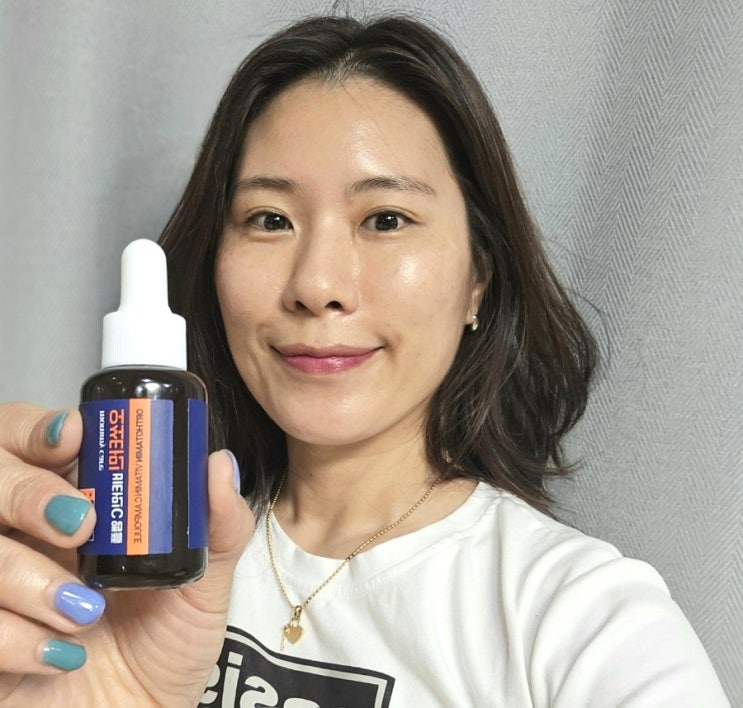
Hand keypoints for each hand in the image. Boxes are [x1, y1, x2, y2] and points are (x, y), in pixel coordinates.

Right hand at [0, 404, 254, 706]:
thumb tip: (220, 463)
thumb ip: (219, 526)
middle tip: (80, 522)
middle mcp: (22, 536)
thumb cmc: (165, 649)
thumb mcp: (204, 585)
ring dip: (22, 573)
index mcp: (73, 507)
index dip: (38, 428)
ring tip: (84, 610)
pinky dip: (11, 636)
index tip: (74, 437)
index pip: (31, 441)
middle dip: (25, 490)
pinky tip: (58, 655)